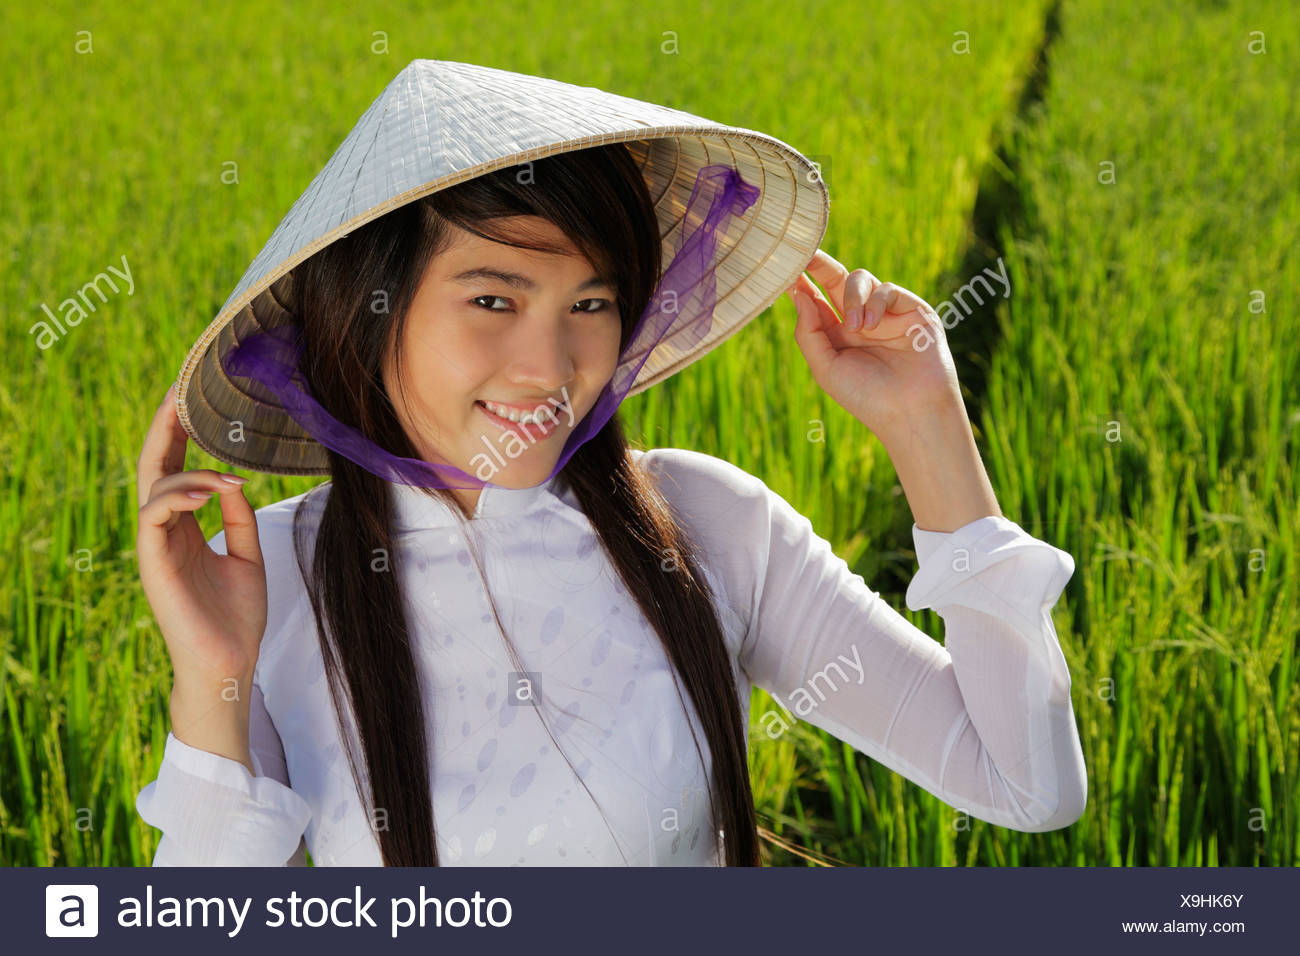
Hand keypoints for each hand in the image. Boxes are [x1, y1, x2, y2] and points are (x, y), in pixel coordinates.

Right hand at [136, 383, 268, 687]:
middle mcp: (164, 531)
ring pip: (154, 487)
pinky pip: (153, 515)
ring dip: (191, 471)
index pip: (176, 469)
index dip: (182, 433)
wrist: (230, 663)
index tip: (196, 397)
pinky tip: (211, 491)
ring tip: (227, 475)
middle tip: (183, 390)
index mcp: (183, 527)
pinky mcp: (153, 563)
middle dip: (167, 427)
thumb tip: (235, 480)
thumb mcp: (247, 555)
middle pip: (155, 466)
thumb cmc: (236, 616)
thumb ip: (238, 518)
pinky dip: (180, 495)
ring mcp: (155, 546)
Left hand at [787, 249, 962, 440]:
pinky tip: (872, 326)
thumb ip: (809, 332)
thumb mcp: (826, 368)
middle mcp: (860, 320)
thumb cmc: (866, 397)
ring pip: (860, 279)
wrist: (910, 412)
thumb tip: (798, 294)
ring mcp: (885, 313)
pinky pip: (887, 289)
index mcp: (837, 335)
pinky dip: (876, 302)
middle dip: (820, 265)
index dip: (801, 284)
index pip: (815, 300)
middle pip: (835, 281)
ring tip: (855, 327)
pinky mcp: (911, 309)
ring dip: (851, 297)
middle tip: (805, 253)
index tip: (784, 267)